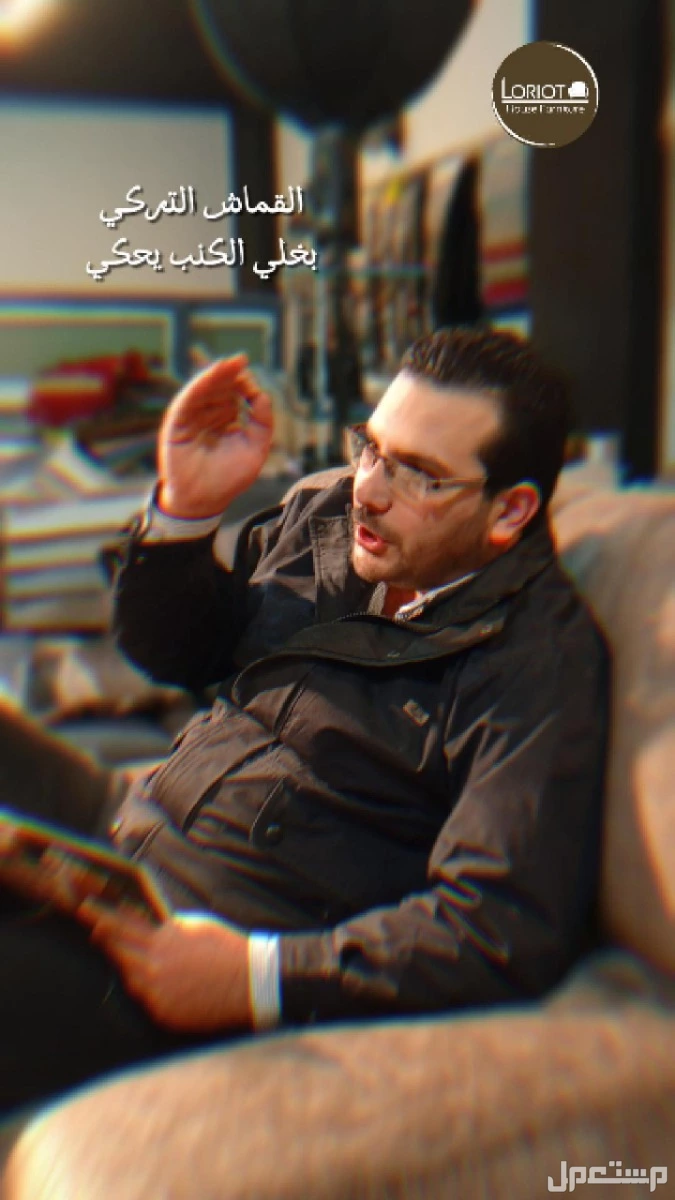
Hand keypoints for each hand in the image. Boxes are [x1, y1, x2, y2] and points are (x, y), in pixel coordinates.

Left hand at [79, 904, 251, 1032]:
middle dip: (107, 941)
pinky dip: (148, 990)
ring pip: (130, 979)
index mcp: (161, 940)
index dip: (102, 918)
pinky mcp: (164, 1014)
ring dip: (129, 967)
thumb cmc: (226, 948)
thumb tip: (148, 924)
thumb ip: (166, 926)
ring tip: (133, 958)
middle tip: (96, 933)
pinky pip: (146, 1000)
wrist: (249, 982)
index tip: (87, 911)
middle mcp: (153, 967)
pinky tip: (157, 984)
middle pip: (119, 953)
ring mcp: (156, 993)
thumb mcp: (194, 925)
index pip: (122, 926)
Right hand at [157, 353, 273, 517]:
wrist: (204, 501)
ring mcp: (191, 418)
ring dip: (215, 375)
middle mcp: (208, 415)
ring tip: (229, 364)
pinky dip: (199, 386)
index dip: (244, 385)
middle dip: (230, 373)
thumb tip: (264, 396)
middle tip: (241, 361)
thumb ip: (263, 425)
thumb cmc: (228, 479)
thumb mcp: (255, 451)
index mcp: (226, 420)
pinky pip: (187, 400)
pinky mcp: (177, 423)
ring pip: (203, 389)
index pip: (234, 395)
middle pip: (219, 387)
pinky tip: (211, 376)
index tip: (253, 384)